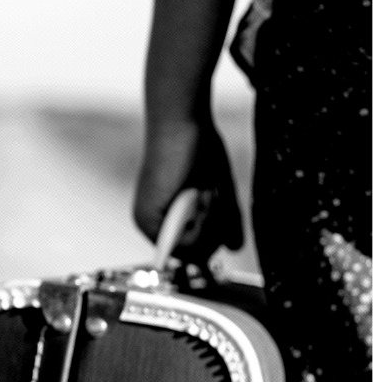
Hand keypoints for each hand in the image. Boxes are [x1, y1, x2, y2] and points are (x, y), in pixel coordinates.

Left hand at [133, 119, 243, 264]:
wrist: (181, 125)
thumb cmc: (200, 152)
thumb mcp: (218, 193)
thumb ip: (226, 221)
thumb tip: (234, 248)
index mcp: (164, 219)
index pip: (193, 250)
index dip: (212, 237)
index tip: (212, 202)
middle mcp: (152, 225)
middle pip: (195, 255)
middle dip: (214, 227)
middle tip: (209, 193)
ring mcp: (147, 224)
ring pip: (194, 251)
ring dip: (211, 221)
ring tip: (204, 190)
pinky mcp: (149, 220)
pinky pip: (188, 244)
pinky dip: (204, 220)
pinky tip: (199, 194)